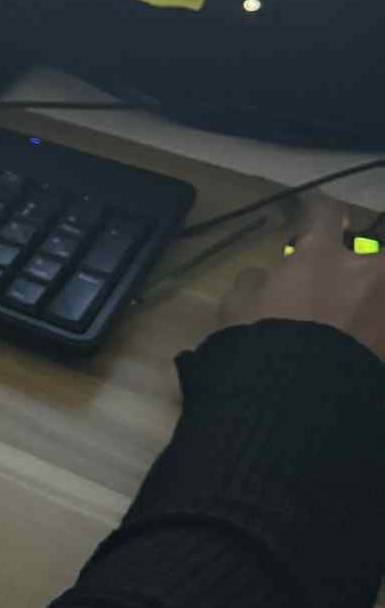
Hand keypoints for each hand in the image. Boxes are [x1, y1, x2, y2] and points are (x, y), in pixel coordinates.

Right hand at [220, 205, 384, 364]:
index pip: (326, 213)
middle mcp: (361, 273)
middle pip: (381, 249)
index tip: (319, 212)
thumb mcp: (237, 307)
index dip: (322, 210)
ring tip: (361, 306)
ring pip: (382, 290)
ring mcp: (383, 310)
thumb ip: (255, 283)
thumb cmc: (260, 340)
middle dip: (370, 256)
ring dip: (373, 295)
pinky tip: (366, 338)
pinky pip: (384, 332)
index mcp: (319, 255)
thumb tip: (267, 277)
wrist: (295, 397)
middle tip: (358, 267)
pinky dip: (377, 330)